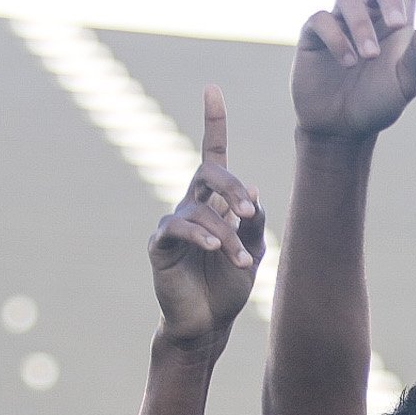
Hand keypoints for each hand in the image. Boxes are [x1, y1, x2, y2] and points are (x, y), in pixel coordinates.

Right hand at [150, 86, 266, 346]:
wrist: (207, 324)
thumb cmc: (228, 287)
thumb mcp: (254, 253)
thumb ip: (255, 224)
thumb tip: (254, 195)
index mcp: (214, 202)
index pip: (212, 154)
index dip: (213, 122)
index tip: (212, 89)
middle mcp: (191, 205)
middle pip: (209, 172)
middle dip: (234, 187)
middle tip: (251, 211)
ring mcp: (173, 223)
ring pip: (202, 210)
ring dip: (228, 235)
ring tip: (243, 262)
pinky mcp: (160, 245)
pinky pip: (179, 228)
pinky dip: (201, 236)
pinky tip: (216, 249)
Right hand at [292, 0, 415, 140]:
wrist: (342, 131)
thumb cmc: (378, 105)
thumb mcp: (406, 83)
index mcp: (393, 22)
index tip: (403, 21)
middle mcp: (366, 17)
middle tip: (397, 24)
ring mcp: (339, 23)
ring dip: (361, 26)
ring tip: (370, 56)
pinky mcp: (314, 35)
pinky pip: (322, 19)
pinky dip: (336, 39)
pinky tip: (348, 63)